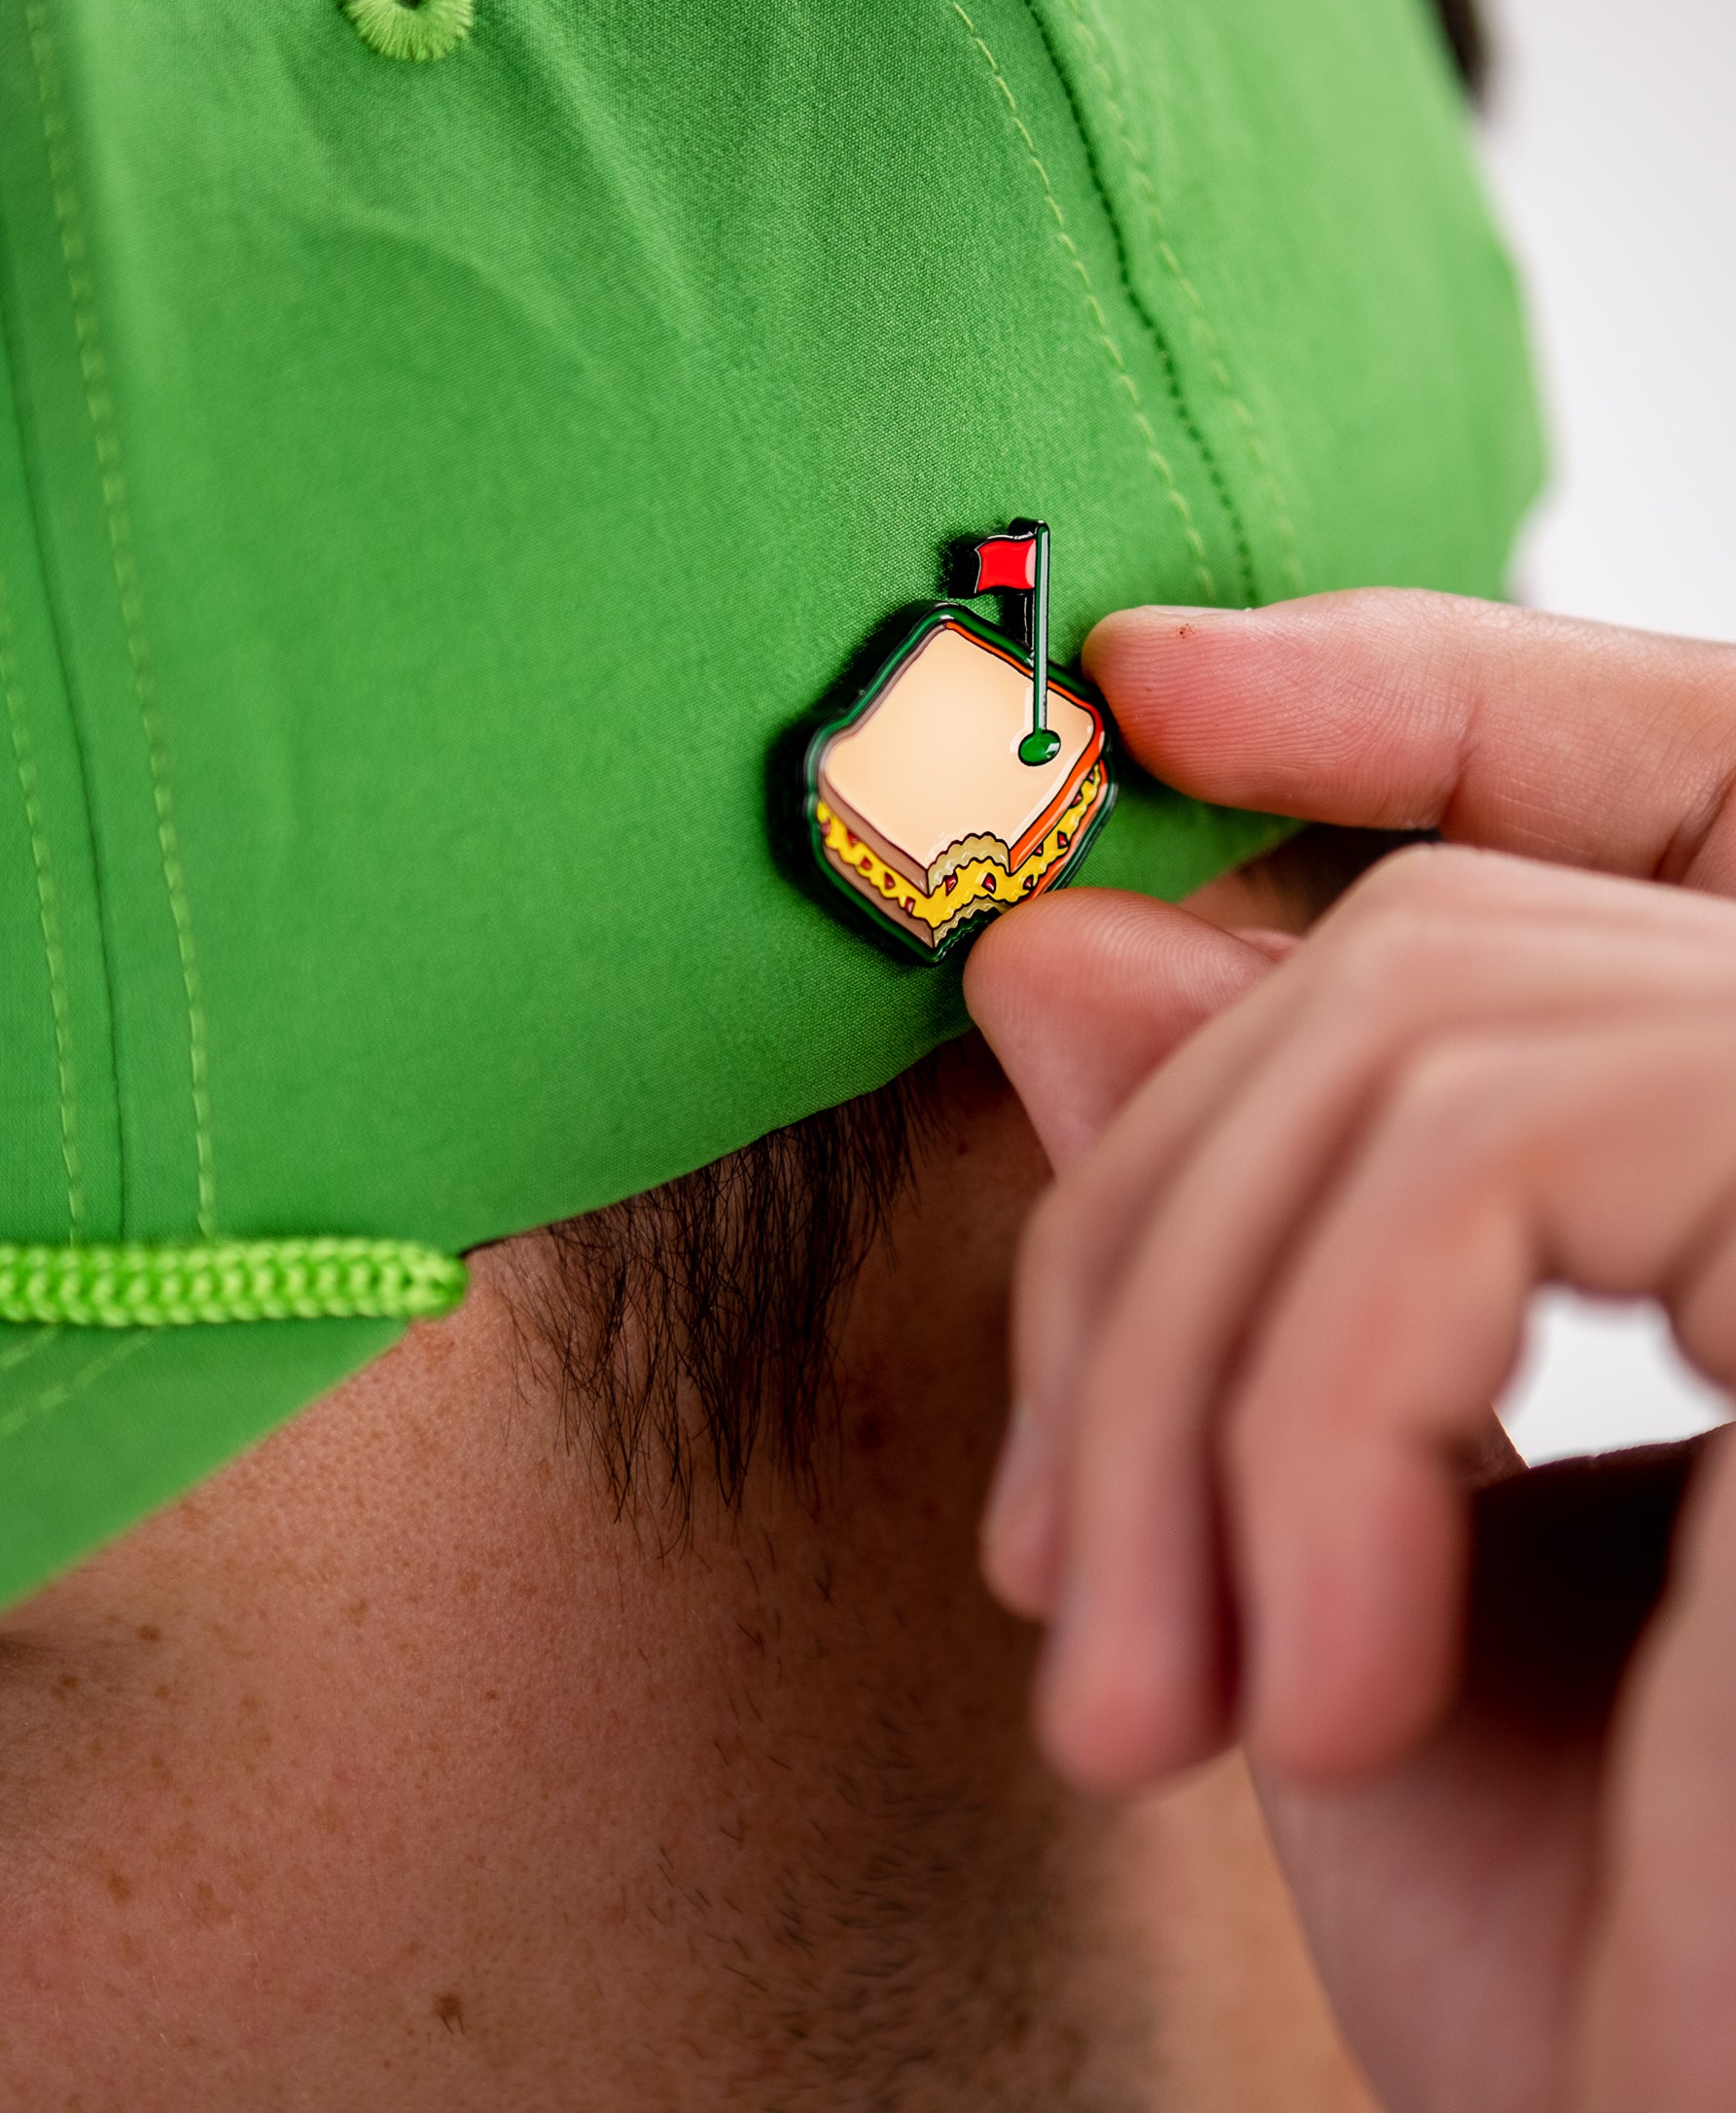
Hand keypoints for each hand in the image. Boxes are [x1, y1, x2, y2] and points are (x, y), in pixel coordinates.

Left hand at [966, 590, 1735, 2112]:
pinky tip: (1319, 1694)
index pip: (1621, 797)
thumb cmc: (1625, 1980)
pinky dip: (1317, 1412)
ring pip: (1426, 1032)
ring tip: (1148, 1697)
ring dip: (1186, 1378)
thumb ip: (1228, 1254)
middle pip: (1426, 957)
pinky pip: (1505, 1145)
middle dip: (1144, 1247)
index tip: (1150, 692)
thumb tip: (1048, 947)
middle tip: (1050, 1596)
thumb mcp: (1339, 1563)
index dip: (1412, 695)